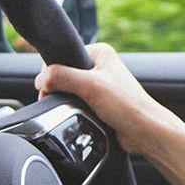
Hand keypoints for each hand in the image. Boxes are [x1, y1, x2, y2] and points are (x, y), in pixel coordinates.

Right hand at [36, 42, 184, 158]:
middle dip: (59, 89)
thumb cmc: (127, 105)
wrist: (144, 131)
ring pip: (69, 91)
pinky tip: (80, 116)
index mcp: (100, 53)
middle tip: (61, 100)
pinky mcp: (99, 103)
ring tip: (76, 109)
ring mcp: (100, 85)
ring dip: (67, 101)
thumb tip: (40, 79)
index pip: (63, 56)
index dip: (52, 72)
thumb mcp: (90, 85)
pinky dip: (74, 110)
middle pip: (64, 74)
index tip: (47, 87)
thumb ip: (62, 77)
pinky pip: (77, 104)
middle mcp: (100, 66)